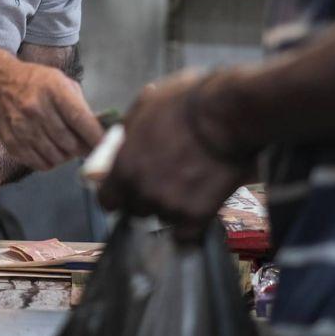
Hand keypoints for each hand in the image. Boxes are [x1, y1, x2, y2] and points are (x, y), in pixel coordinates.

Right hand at [0, 62, 102, 171]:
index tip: (108, 146)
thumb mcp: (61, 82)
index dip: (96, 136)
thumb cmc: (37, 82)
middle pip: (69, 142)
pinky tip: (52, 150)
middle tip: (87, 147)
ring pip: (56, 157)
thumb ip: (80, 106)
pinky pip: (40, 164)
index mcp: (53, 89)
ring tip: (68, 147)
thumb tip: (99, 132)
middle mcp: (36, 109)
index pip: (80, 119)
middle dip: (83, 148)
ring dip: (67, 156)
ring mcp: (22, 127)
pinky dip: (51, 162)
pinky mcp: (12, 143)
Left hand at [99, 70, 254, 242]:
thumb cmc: (186, 102)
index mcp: (124, 167)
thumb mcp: (146, 106)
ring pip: (163, 218)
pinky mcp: (197, 215)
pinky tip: (200, 204)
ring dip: (171, 207)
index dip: (117, 196)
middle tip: (165, 182)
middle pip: (135, 210)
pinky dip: (192, 223)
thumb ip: (130, 130)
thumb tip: (125, 137)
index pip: (107, 200)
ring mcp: (169, 206)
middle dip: (145, 199)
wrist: (227, 115)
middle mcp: (142, 191)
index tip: (127, 191)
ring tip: (189, 186)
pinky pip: (186, 233)